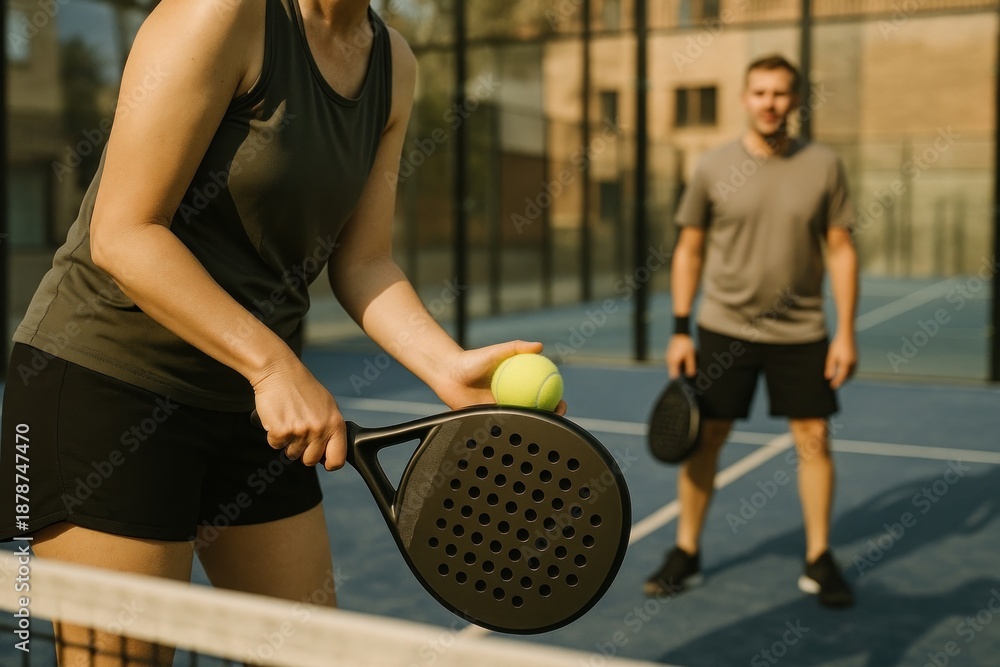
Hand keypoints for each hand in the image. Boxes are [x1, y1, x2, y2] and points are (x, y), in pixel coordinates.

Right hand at [251, 361, 346, 470]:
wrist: (279, 372)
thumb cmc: (302, 387)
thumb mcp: (327, 405)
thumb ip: (331, 428)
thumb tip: (331, 450)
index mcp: (335, 423)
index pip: (337, 459)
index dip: (329, 463)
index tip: (323, 461)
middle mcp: (319, 429)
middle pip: (310, 460)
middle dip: (303, 452)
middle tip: (299, 434)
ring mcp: (300, 432)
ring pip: (292, 454)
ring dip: (288, 442)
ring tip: (289, 420)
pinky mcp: (280, 431)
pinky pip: (276, 446)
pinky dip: (274, 435)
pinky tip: (278, 418)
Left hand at [434, 340, 567, 415]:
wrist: (449, 372)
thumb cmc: (472, 360)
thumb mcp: (496, 352)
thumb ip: (516, 348)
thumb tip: (539, 346)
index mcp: (516, 385)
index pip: (540, 395)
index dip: (553, 400)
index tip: (561, 402)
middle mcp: (509, 399)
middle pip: (533, 412)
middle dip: (547, 419)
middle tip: (553, 419)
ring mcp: (497, 410)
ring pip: (517, 421)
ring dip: (529, 425)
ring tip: (537, 427)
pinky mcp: (484, 419)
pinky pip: (498, 425)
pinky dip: (507, 427)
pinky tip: (513, 428)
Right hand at [666, 334, 696, 378]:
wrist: (680, 334)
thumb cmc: (685, 344)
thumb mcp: (690, 355)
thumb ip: (690, 365)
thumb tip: (691, 374)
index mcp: (673, 361)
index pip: (673, 375)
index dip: (679, 379)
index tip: (685, 379)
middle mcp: (669, 360)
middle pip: (672, 372)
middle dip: (679, 373)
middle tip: (688, 371)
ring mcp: (668, 357)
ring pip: (672, 367)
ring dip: (678, 368)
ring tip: (686, 363)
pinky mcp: (669, 354)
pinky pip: (672, 362)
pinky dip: (677, 363)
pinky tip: (683, 359)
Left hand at [825, 334, 856, 388]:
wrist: (847, 336)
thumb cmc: (837, 345)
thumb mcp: (831, 356)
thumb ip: (830, 367)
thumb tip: (828, 377)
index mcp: (846, 364)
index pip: (841, 377)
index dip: (837, 382)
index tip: (832, 387)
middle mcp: (853, 364)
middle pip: (847, 377)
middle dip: (841, 381)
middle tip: (834, 385)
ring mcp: (856, 361)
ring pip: (851, 373)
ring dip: (846, 378)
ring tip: (838, 380)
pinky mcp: (856, 359)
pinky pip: (853, 369)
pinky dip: (848, 373)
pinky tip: (843, 373)